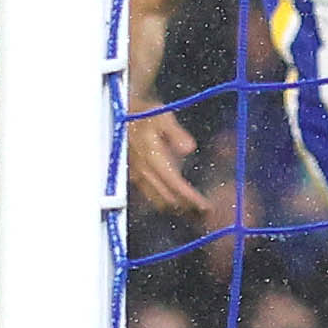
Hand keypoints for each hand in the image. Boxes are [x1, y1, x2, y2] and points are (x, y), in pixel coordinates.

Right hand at [128, 105, 206, 228]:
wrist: (122, 116)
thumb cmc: (144, 115)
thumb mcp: (162, 117)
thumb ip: (175, 133)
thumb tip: (188, 148)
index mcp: (151, 157)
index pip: (173, 184)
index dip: (190, 198)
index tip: (205, 206)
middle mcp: (142, 170)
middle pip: (166, 198)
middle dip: (186, 207)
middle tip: (204, 213)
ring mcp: (137, 176)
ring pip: (157, 201)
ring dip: (176, 208)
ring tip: (193, 212)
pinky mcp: (134, 177)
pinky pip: (151, 197)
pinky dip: (166, 203)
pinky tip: (176, 203)